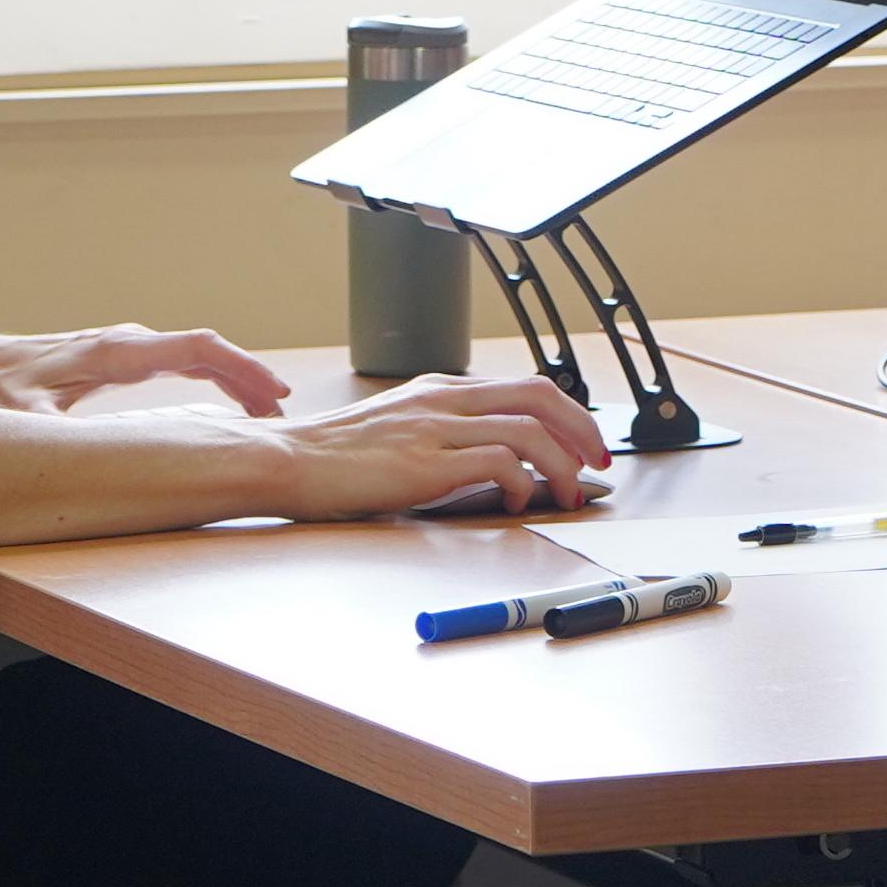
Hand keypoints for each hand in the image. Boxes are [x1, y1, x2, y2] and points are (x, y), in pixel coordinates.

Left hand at [0, 323, 289, 415]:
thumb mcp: (20, 421)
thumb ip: (59, 439)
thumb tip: (89, 465)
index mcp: (110, 354)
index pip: (192, 349)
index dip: (239, 368)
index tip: (272, 393)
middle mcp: (117, 345)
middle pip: (200, 349)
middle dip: (246, 376)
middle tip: (281, 410)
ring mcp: (112, 348)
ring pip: (187, 354)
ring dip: (227, 377)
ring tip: (261, 407)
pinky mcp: (104, 360)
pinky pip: (170, 362)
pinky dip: (202, 378)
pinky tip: (215, 400)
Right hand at [262, 372, 612, 519]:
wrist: (287, 460)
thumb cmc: (336, 456)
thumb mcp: (398, 428)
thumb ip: (443, 433)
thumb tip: (494, 460)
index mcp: (440, 389)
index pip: (524, 386)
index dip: (567, 413)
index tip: (585, 443)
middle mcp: (443, 399)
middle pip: (539, 396)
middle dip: (582, 429)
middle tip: (598, 462)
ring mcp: (435, 427)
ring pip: (527, 429)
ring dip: (561, 463)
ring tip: (568, 492)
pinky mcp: (425, 462)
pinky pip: (496, 463)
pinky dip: (520, 483)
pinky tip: (516, 501)